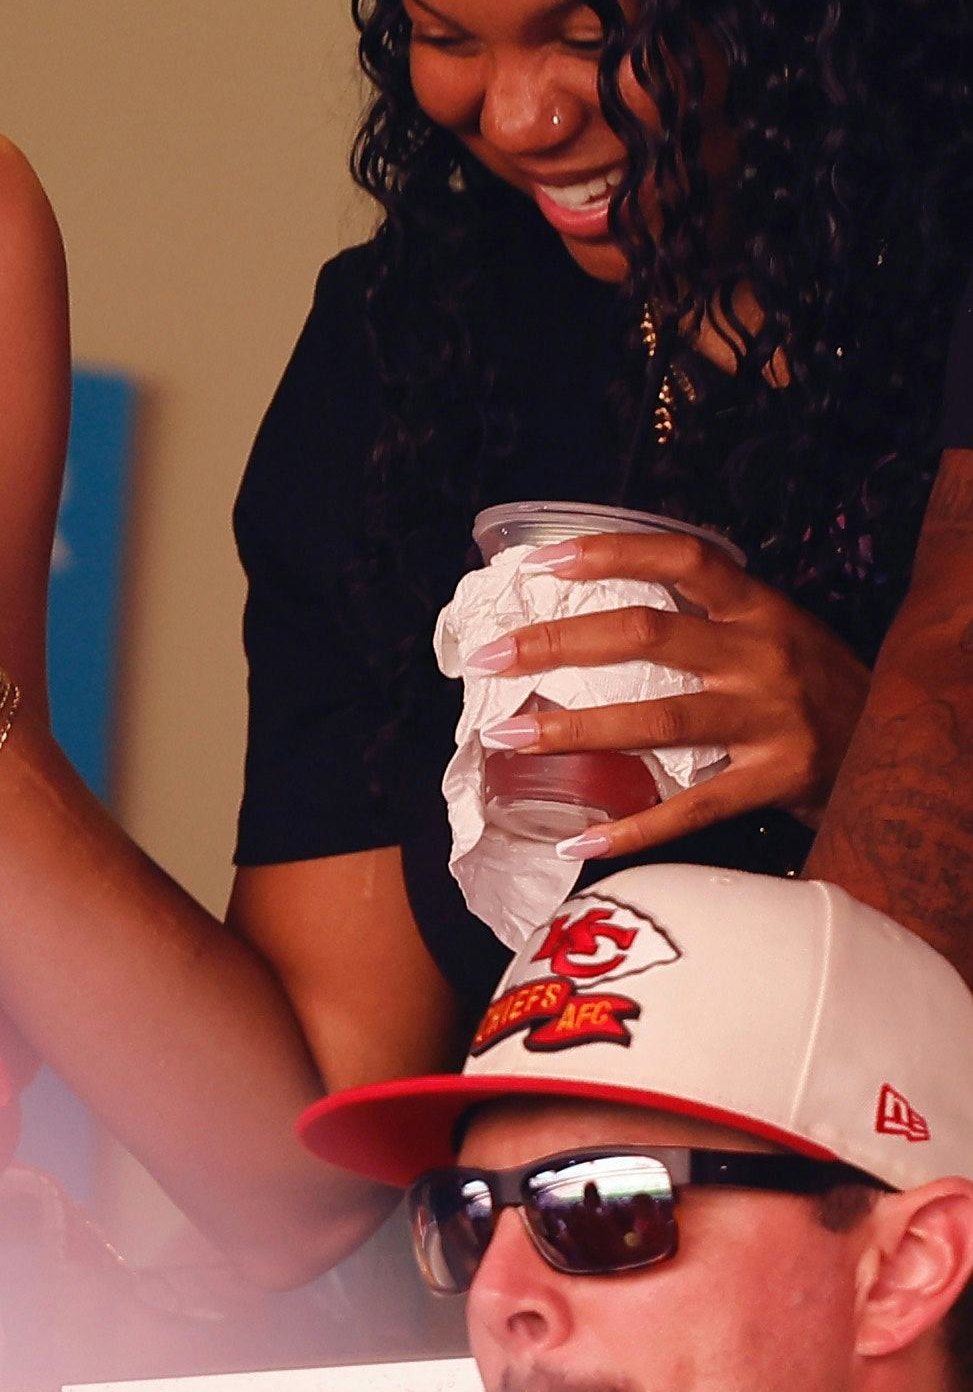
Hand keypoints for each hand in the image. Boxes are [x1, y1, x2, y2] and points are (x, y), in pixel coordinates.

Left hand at [468, 531, 871, 854]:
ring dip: (572, 730)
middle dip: (556, 644)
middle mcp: (761, 655)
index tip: (539, 563)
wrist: (903, 742)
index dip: (609, 552)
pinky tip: (577, 838)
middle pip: (646, 636)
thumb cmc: (814, 681)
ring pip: (656, 722)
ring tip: (507, 738)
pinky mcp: (775, 780)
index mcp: (757, 608)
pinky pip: (690, 808)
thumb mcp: (772, 629)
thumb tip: (587, 616)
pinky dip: (630, 828)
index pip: (682, 559)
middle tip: (489, 657)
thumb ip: (700, 618)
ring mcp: (769, 719)